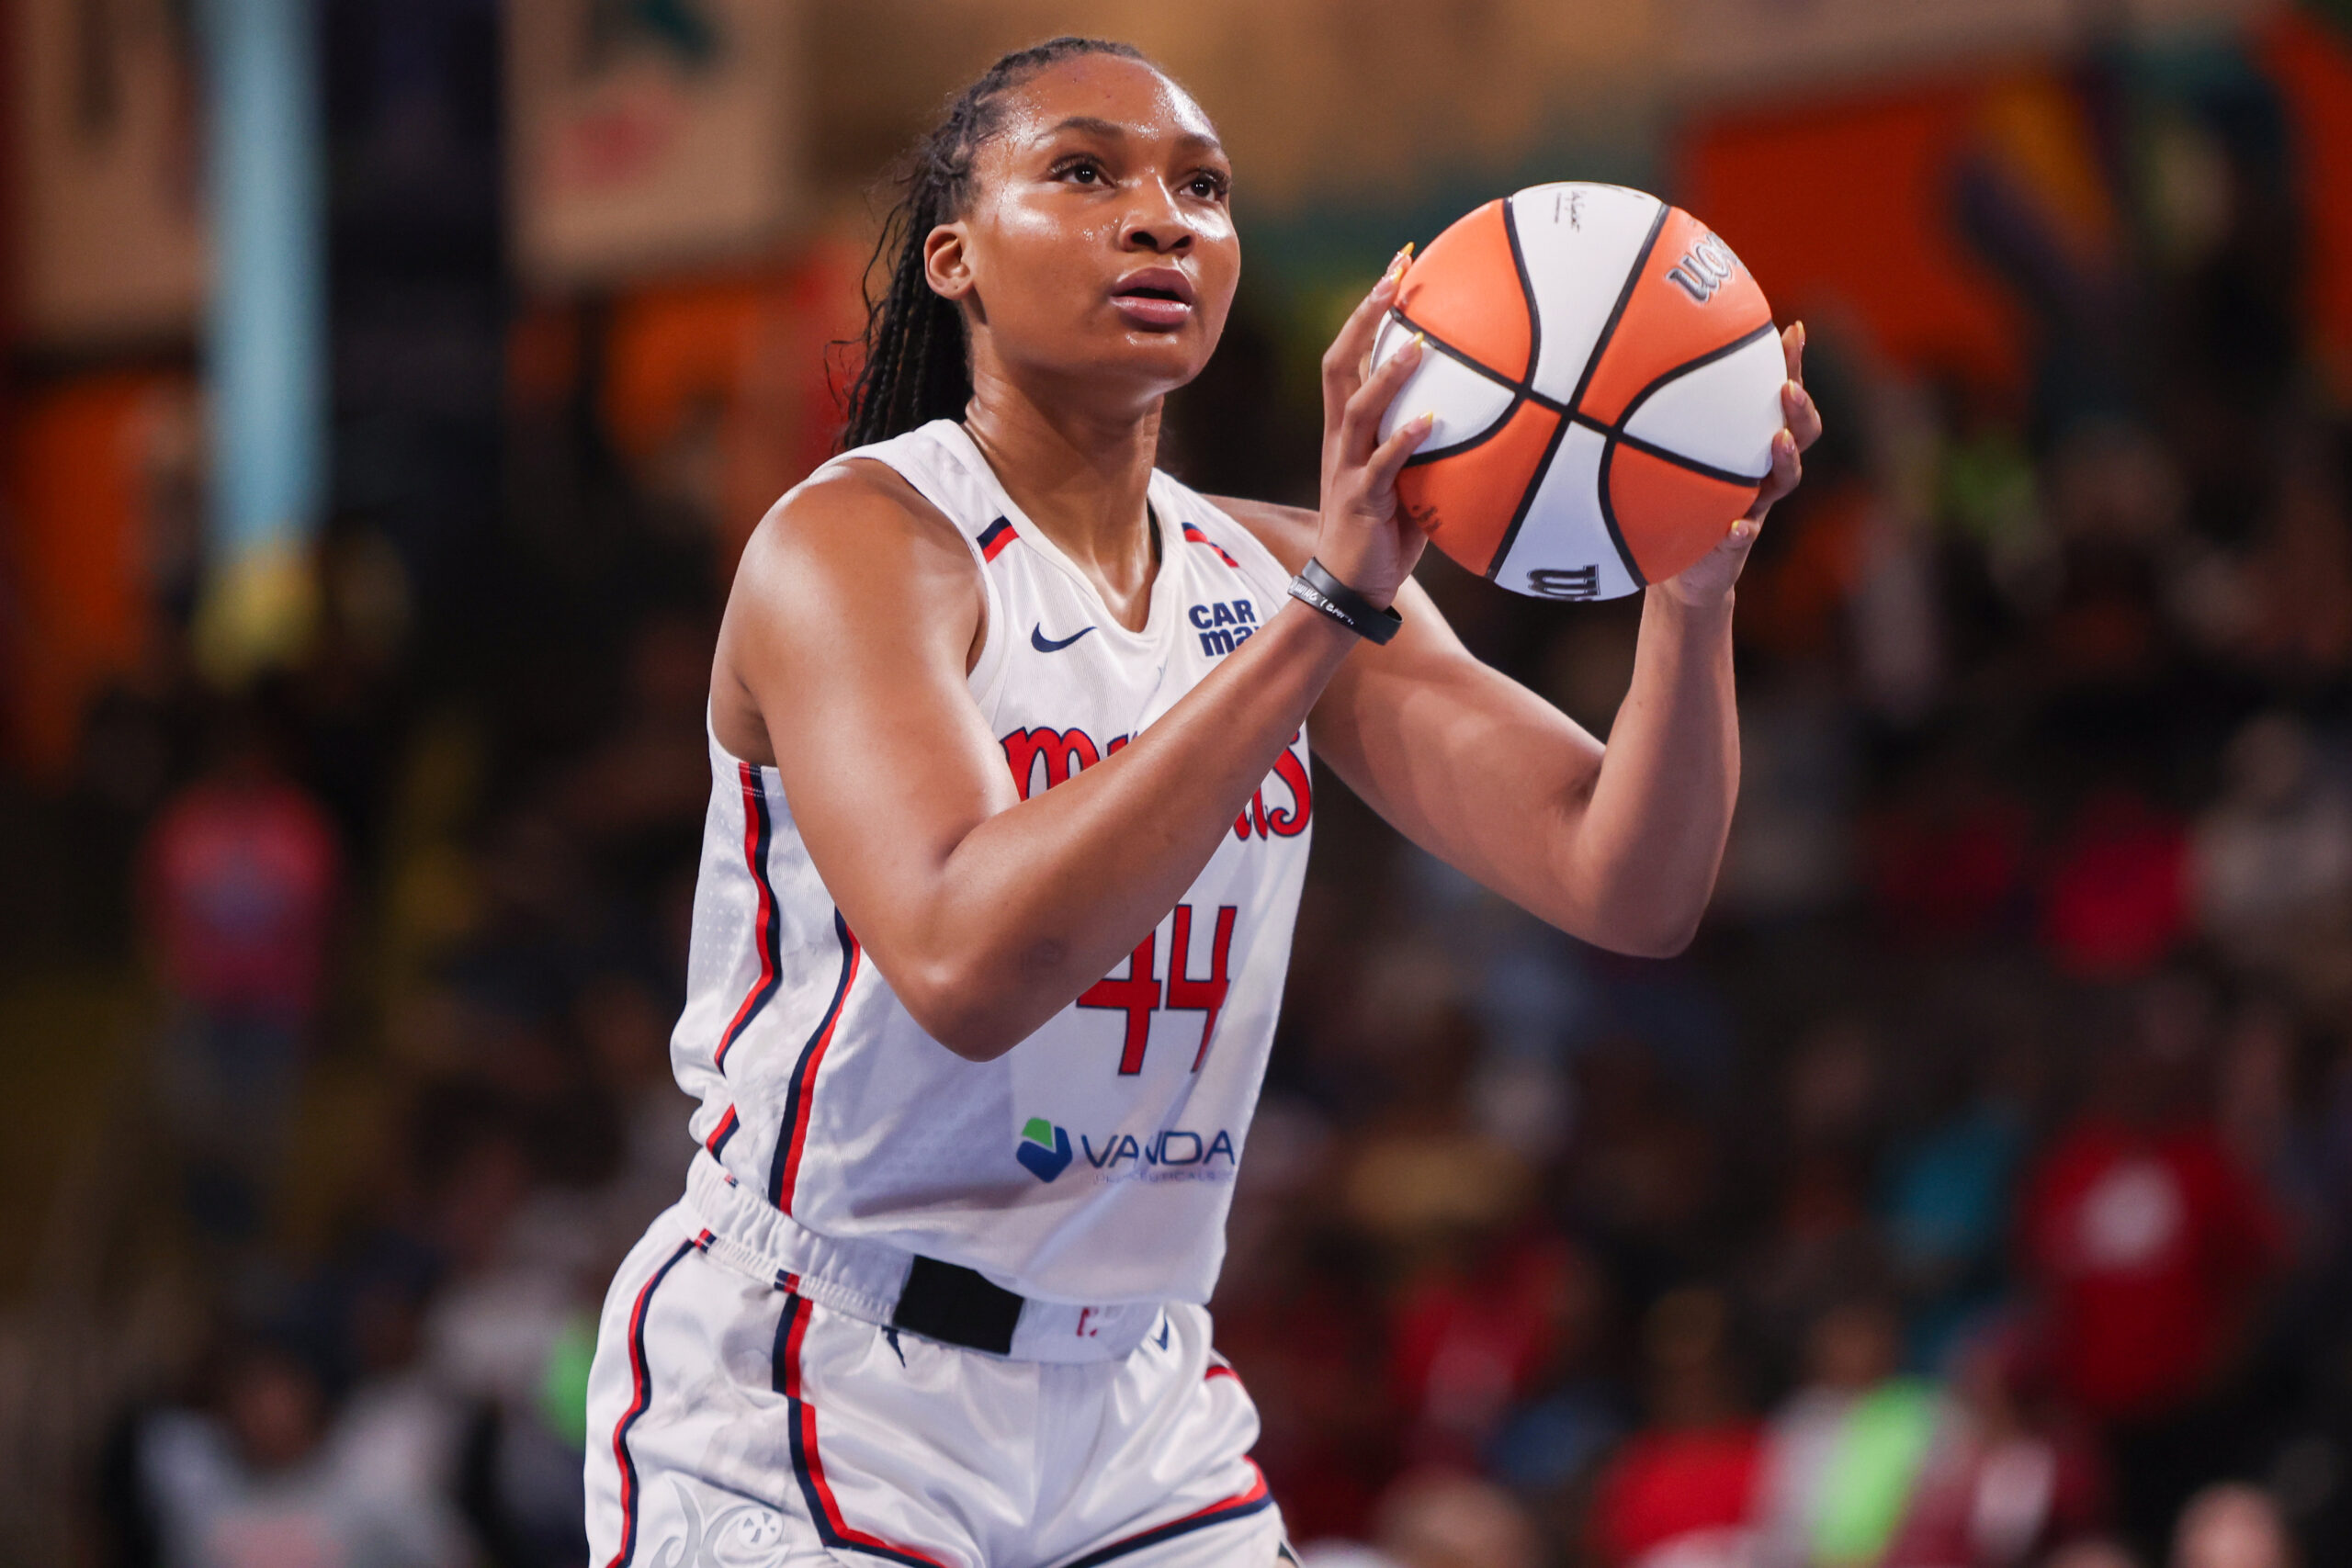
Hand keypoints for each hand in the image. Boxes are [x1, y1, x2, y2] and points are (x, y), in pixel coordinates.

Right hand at [1314, 248, 1436, 608]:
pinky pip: (1381, 465)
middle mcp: (1340, 438)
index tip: (1399, 263)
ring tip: (1418, 342)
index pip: (1350, 353)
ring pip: (1358, 407)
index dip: (1369, 308)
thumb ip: (1437, 445)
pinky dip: (1404, 440)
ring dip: (1387, 373)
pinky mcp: (1361, 500)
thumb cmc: (1387, 535)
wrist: (1349, 589)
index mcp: (1348, 428)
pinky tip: (1431, 421)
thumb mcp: (1413, 480)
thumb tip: (1500, 416)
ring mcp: (1346, 467)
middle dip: (1367, 315)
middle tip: (1395, 273)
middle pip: (1340, 361)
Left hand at [1658, 321, 1822, 608]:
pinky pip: (1744, 536)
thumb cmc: (1674, 499)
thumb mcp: (1669, 454)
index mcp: (1751, 443)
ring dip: (1786, 459)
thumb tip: (1634, 355)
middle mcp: (1763, 470)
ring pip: (1786, 479)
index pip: (1782, 396)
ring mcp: (1757, 505)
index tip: (1793, 330)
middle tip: (1787, 388)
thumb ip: (1665, 419)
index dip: (1794, 364)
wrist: (1682, 569)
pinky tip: (1737, 526)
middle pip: (1801, 433)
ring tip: (1779, 440)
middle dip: (1800, 408)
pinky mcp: (1738, 543)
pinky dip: (1742, 530)